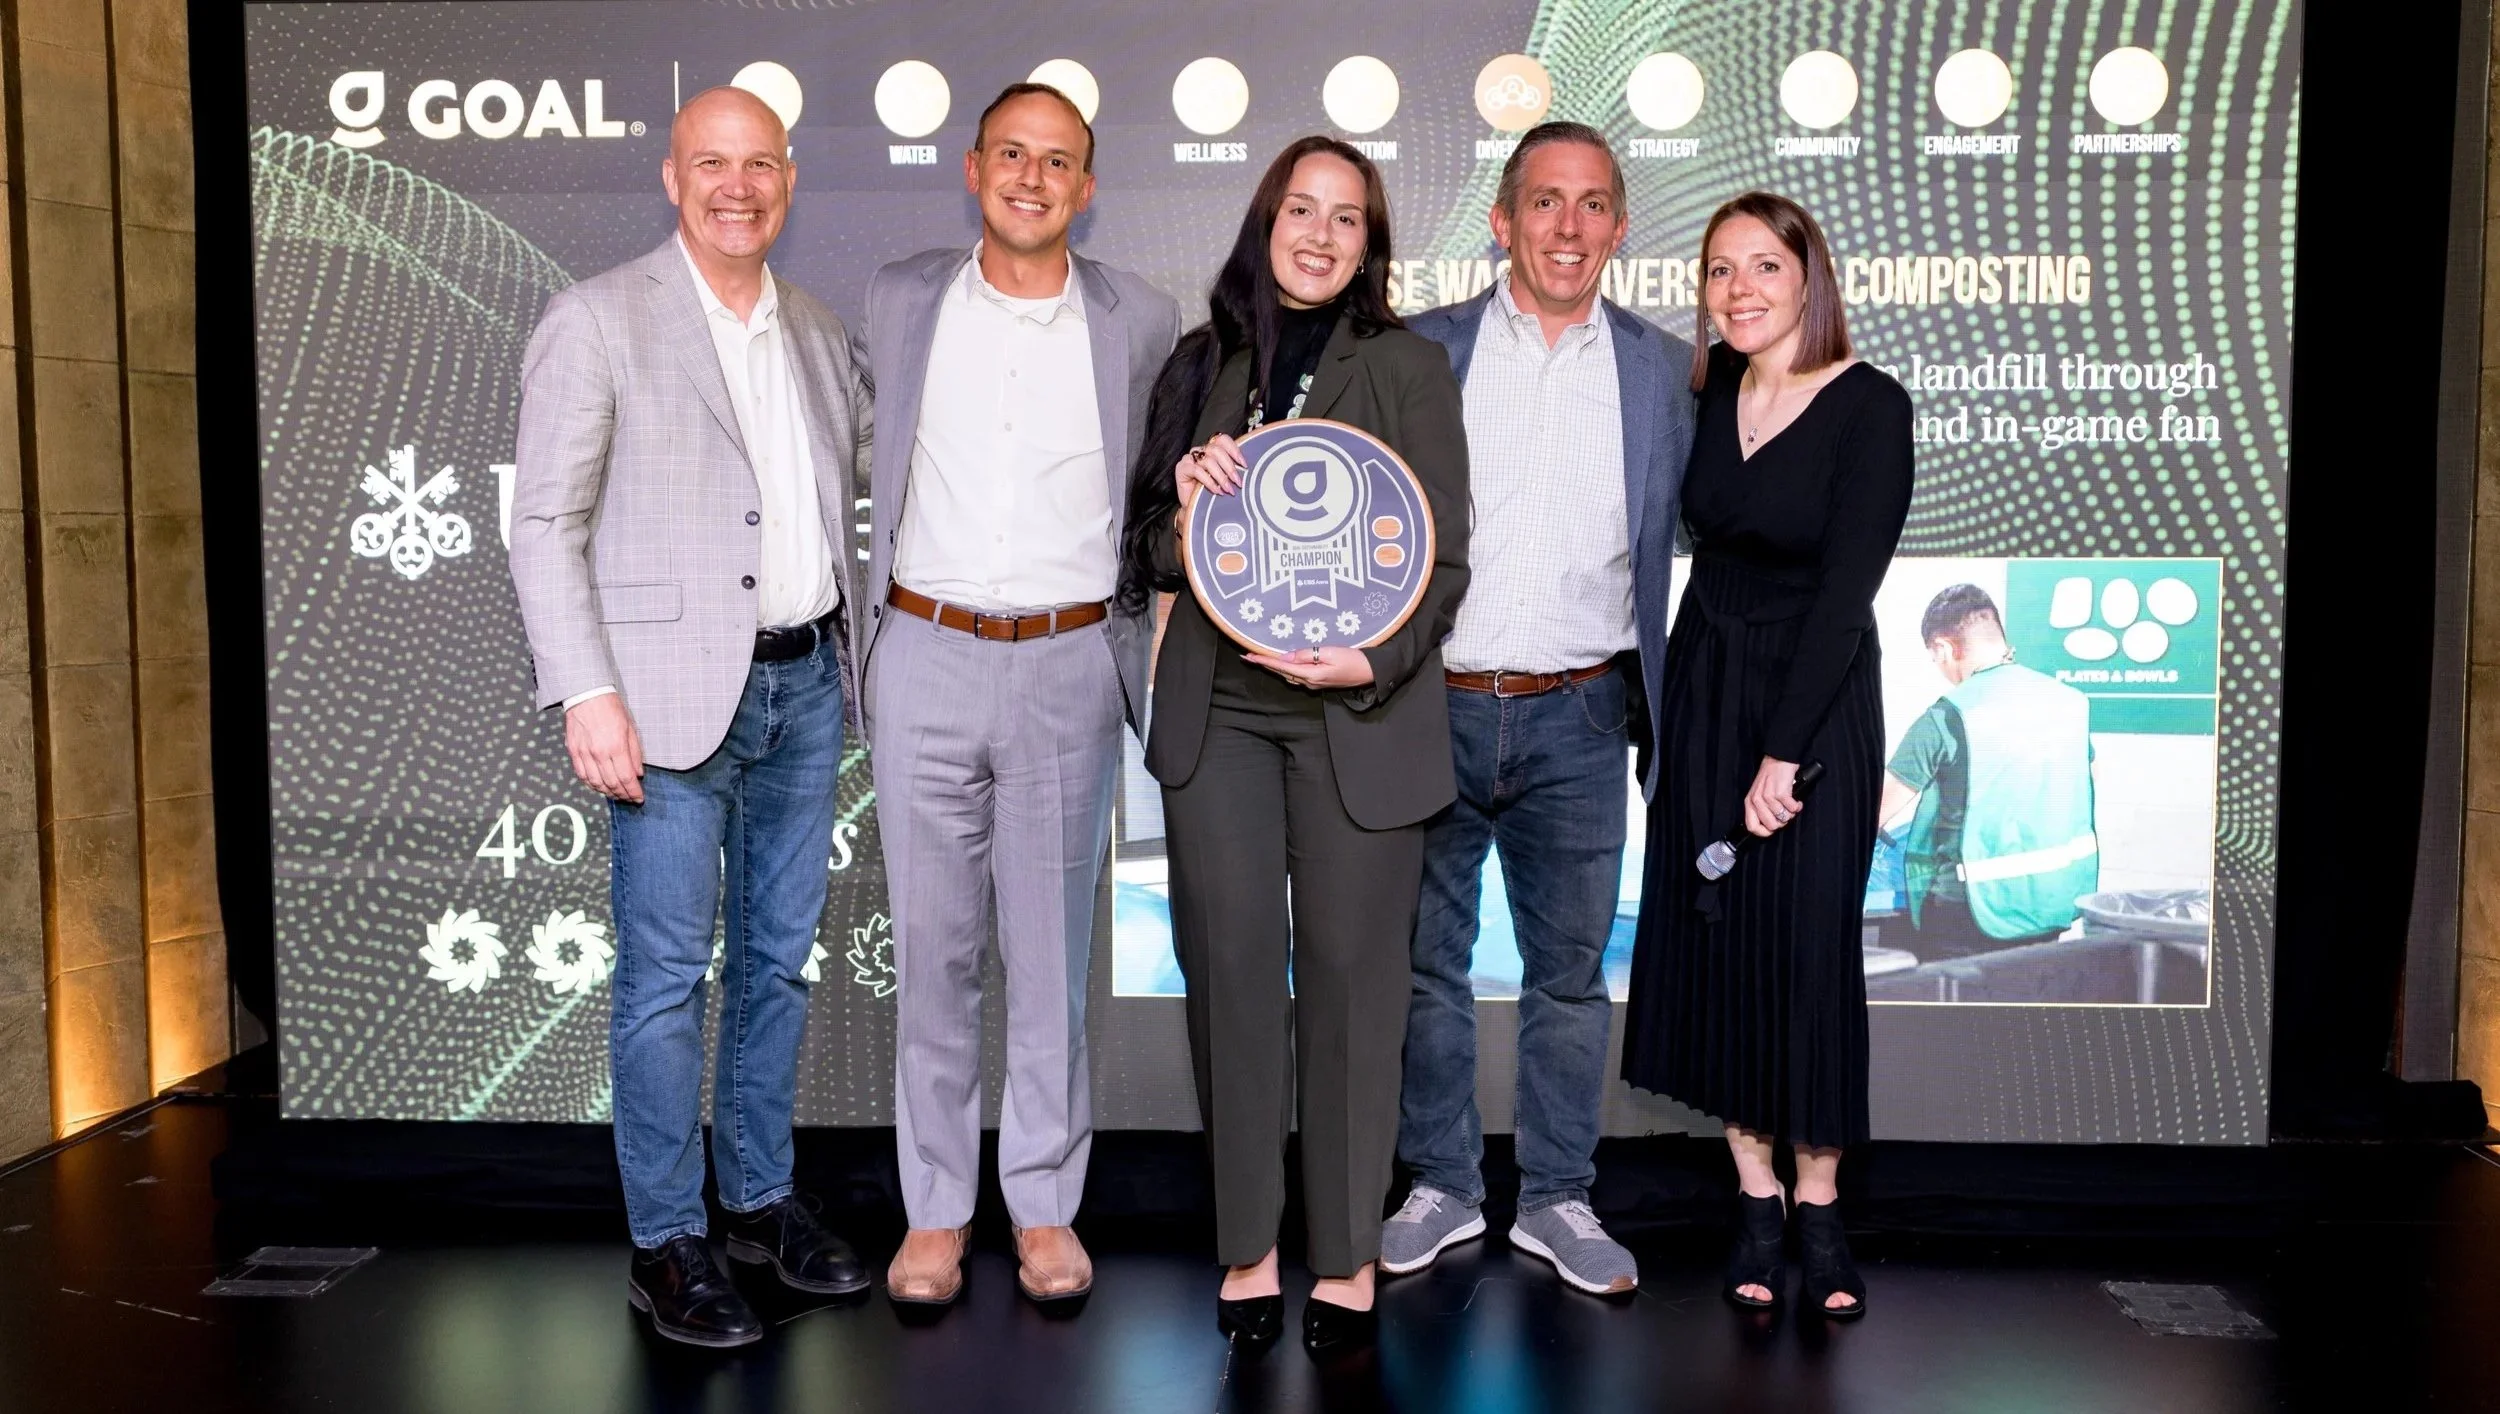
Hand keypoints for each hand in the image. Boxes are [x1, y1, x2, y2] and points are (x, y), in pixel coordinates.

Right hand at [565, 693, 645, 804]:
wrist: (586, 694)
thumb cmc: (611, 708)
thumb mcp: (631, 728)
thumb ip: (635, 753)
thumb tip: (638, 773)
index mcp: (616, 746)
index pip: (626, 778)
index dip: (633, 792)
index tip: (639, 798)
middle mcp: (599, 753)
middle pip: (611, 784)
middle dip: (622, 795)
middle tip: (629, 799)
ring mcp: (584, 753)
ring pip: (595, 783)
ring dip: (607, 793)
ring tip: (616, 795)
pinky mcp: (573, 751)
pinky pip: (582, 775)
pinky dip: (591, 785)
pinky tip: (599, 787)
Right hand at [1175, 433, 1244, 512]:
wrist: (1194, 508)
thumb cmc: (1210, 493)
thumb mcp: (1224, 479)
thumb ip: (1231, 470)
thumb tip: (1246, 469)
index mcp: (1211, 450)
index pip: (1222, 440)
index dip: (1234, 450)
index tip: (1244, 465)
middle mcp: (1200, 451)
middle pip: (1216, 450)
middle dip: (1230, 467)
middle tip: (1237, 481)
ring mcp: (1189, 459)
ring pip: (1209, 461)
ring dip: (1221, 477)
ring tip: (1228, 489)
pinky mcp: (1182, 468)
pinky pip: (1197, 471)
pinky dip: (1209, 481)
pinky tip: (1216, 491)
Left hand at [1241, 645, 1373, 690]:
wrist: (1370, 672)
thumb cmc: (1353, 659)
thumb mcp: (1329, 652)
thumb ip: (1306, 654)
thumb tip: (1286, 657)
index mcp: (1311, 674)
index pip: (1282, 666)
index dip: (1265, 661)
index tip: (1250, 656)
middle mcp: (1309, 682)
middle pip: (1282, 672)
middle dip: (1264, 664)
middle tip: (1247, 656)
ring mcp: (1313, 683)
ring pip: (1288, 675)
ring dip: (1273, 667)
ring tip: (1259, 659)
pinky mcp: (1318, 681)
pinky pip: (1296, 675)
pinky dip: (1285, 669)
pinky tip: (1281, 664)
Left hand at [1742, 756, 1801, 837]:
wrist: (1778, 759)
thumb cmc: (1770, 777)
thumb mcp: (1759, 793)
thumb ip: (1760, 809)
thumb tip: (1769, 826)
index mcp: (1750, 802)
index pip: (1752, 826)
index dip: (1764, 832)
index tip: (1773, 830)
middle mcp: (1757, 800)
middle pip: (1771, 825)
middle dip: (1781, 822)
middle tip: (1785, 814)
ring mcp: (1768, 796)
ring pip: (1783, 818)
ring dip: (1791, 813)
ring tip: (1791, 805)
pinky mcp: (1781, 792)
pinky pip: (1791, 808)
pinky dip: (1797, 806)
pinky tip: (1796, 802)